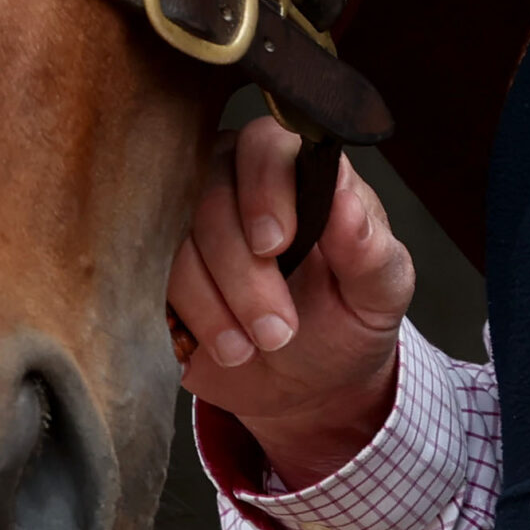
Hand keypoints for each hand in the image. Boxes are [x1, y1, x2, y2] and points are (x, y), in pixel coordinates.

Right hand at [168, 117, 415, 486]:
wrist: (307, 385)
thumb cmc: (348, 320)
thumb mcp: (379, 292)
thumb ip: (370, 249)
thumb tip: (349, 203)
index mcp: (297, 171)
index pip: (265, 144)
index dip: (264, 188)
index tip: (277, 244)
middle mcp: (237, 185)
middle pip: (212, 195)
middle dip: (243, 270)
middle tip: (280, 330)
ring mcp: (191, 228)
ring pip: (178, 244)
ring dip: (216, 305)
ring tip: (257, 346)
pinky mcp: (161, 274)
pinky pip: (150, 283)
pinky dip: (188, 321)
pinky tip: (223, 349)